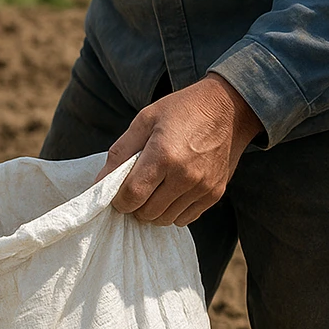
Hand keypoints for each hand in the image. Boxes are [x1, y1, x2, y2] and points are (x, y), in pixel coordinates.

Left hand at [94, 74, 262, 225]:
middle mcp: (185, 176)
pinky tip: (171, 191)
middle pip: (147, 213)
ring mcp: (203, 187)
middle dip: (134, 205)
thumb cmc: (181, 110)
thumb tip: (99, 183)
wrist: (228, 108)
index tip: (117, 192)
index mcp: (164, 155)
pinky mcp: (215, 194)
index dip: (118, 200)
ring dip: (153, 210)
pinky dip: (173, 211)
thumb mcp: (144, 120)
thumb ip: (119, 153)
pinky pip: (185, 218)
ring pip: (165, 219)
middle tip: (135, 188)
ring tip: (154, 189)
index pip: (131, 196)